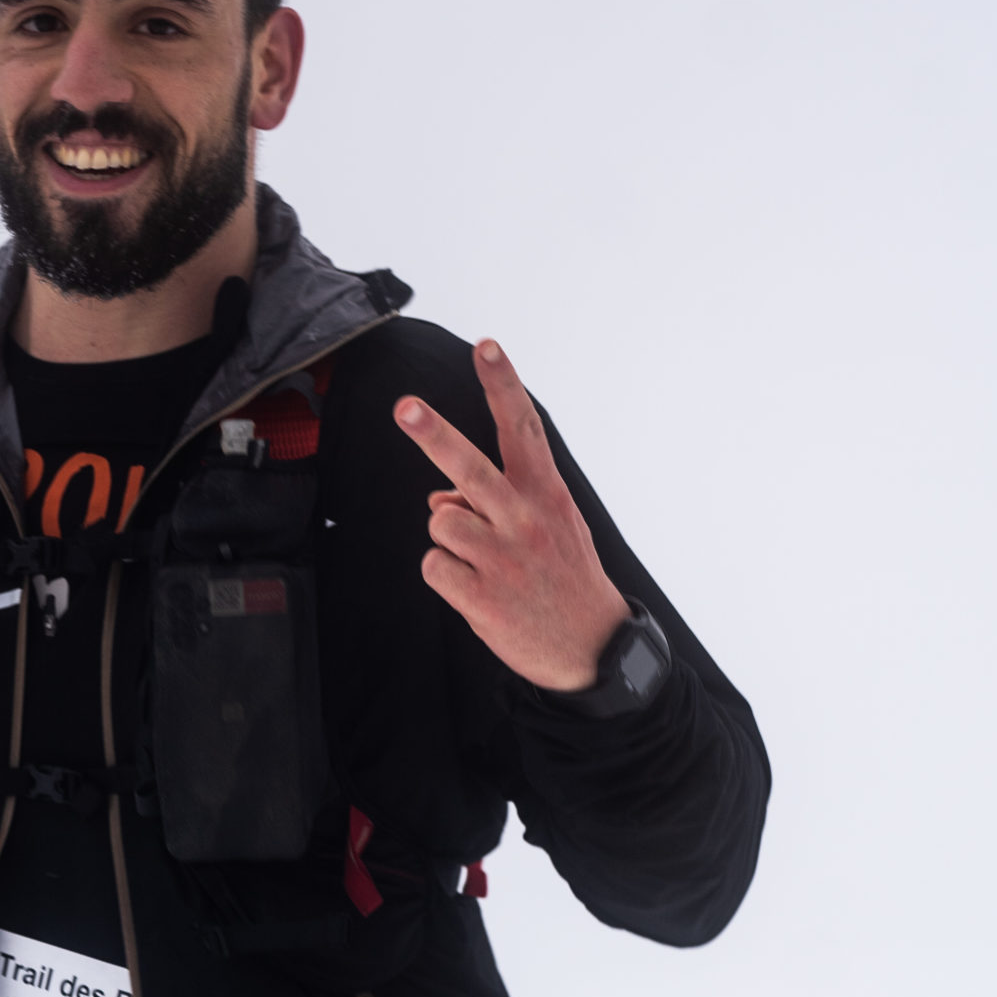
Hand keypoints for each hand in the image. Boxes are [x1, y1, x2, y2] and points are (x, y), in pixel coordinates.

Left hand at [395, 339, 629, 691]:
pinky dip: (446, 575)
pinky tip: (479, 589)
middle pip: (470, 468)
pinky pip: (433, 564)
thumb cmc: (563, 576)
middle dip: (434, 434)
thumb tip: (439, 500)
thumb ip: (500, 501)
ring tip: (485, 561)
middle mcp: (526, 520)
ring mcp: (504, 560)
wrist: (592, 651)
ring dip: (450, 537)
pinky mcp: (483, 598)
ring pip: (440, 520)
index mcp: (547, 494)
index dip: (503, 385)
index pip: (523, 428)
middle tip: (405, 407)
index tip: (487, 346)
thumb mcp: (550, 526)